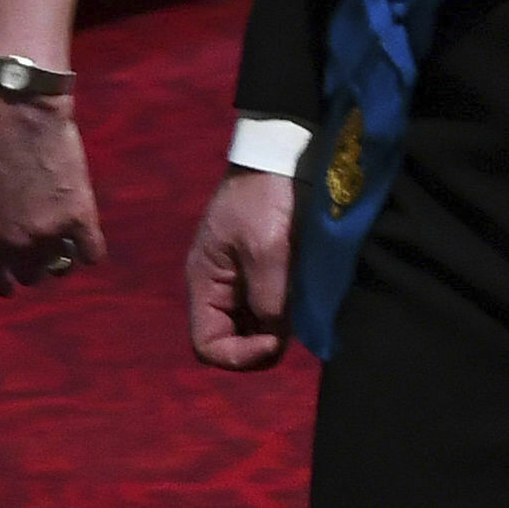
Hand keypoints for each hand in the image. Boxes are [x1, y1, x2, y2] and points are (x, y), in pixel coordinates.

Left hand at [0, 79, 103, 294]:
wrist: (20, 110)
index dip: (4, 283)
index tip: (11, 286)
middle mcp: (15, 242)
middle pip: (31, 274)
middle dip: (34, 265)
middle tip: (41, 251)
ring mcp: (49, 232)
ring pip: (61, 266)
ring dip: (62, 258)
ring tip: (65, 245)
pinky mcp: (80, 216)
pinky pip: (91, 252)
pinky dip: (90, 249)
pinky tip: (88, 240)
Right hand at [185, 166, 292, 370]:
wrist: (282, 152)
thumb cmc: (266, 195)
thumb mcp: (267, 248)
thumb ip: (269, 298)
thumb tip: (276, 334)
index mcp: (204, 282)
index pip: (208, 345)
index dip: (240, 355)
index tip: (275, 338)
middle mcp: (218, 287)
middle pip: (232, 341)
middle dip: (262, 342)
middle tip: (294, 325)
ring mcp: (240, 280)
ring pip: (254, 327)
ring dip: (278, 326)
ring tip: (301, 305)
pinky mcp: (263, 270)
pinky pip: (270, 307)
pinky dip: (287, 310)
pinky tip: (304, 294)